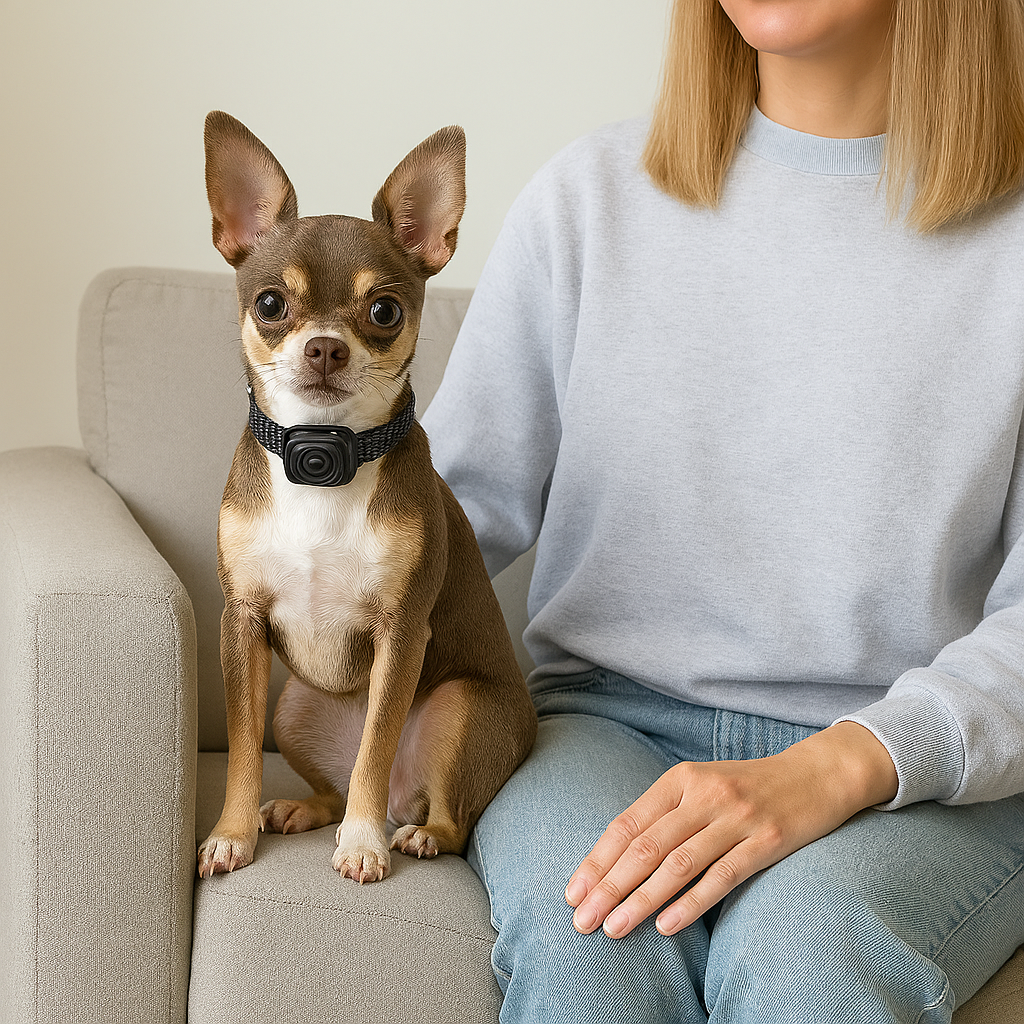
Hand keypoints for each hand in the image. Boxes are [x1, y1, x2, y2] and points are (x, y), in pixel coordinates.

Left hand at [564, 721, 896, 938]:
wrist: (817, 773)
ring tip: (614, 928)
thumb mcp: (701, 786)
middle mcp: (704, 795)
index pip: (627, 824)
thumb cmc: (747, 787)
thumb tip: (615, 860)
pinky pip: (722, 877)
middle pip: (645, 847)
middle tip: (583, 921)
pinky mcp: (768, 841)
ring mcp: (737, 818)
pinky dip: (691, 903)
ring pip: (678, 865)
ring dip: (642, 901)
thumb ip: (665, 815)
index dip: (597, 860)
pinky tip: (666, 926)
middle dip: (609, 887)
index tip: (573, 893)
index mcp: (680, 778)